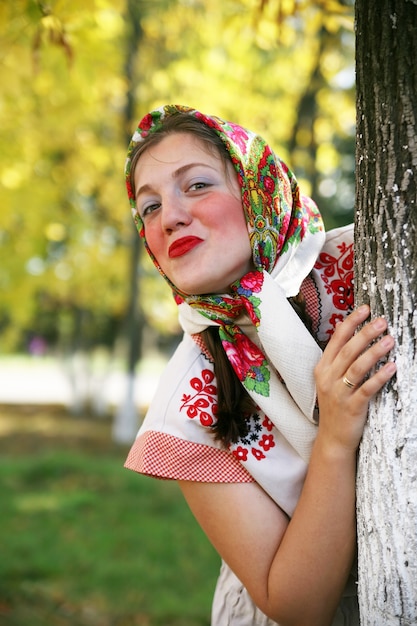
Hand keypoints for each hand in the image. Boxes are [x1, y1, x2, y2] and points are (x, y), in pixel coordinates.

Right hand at [314, 304, 395, 451]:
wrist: (332, 439)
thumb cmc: (335, 407)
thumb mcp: (330, 381)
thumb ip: (338, 360)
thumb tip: (350, 333)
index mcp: (322, 368)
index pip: (336, 340)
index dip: (350, 323)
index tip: (365, 309)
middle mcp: (328, 378)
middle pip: (348, 350)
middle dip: (365, 334)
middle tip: (381, 322)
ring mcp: (339, 393)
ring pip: (357, 367)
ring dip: (374, 352)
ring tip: (390, 340)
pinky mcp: (352, 407)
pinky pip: (367, 389)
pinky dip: (380, 377)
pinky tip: (392, 367)